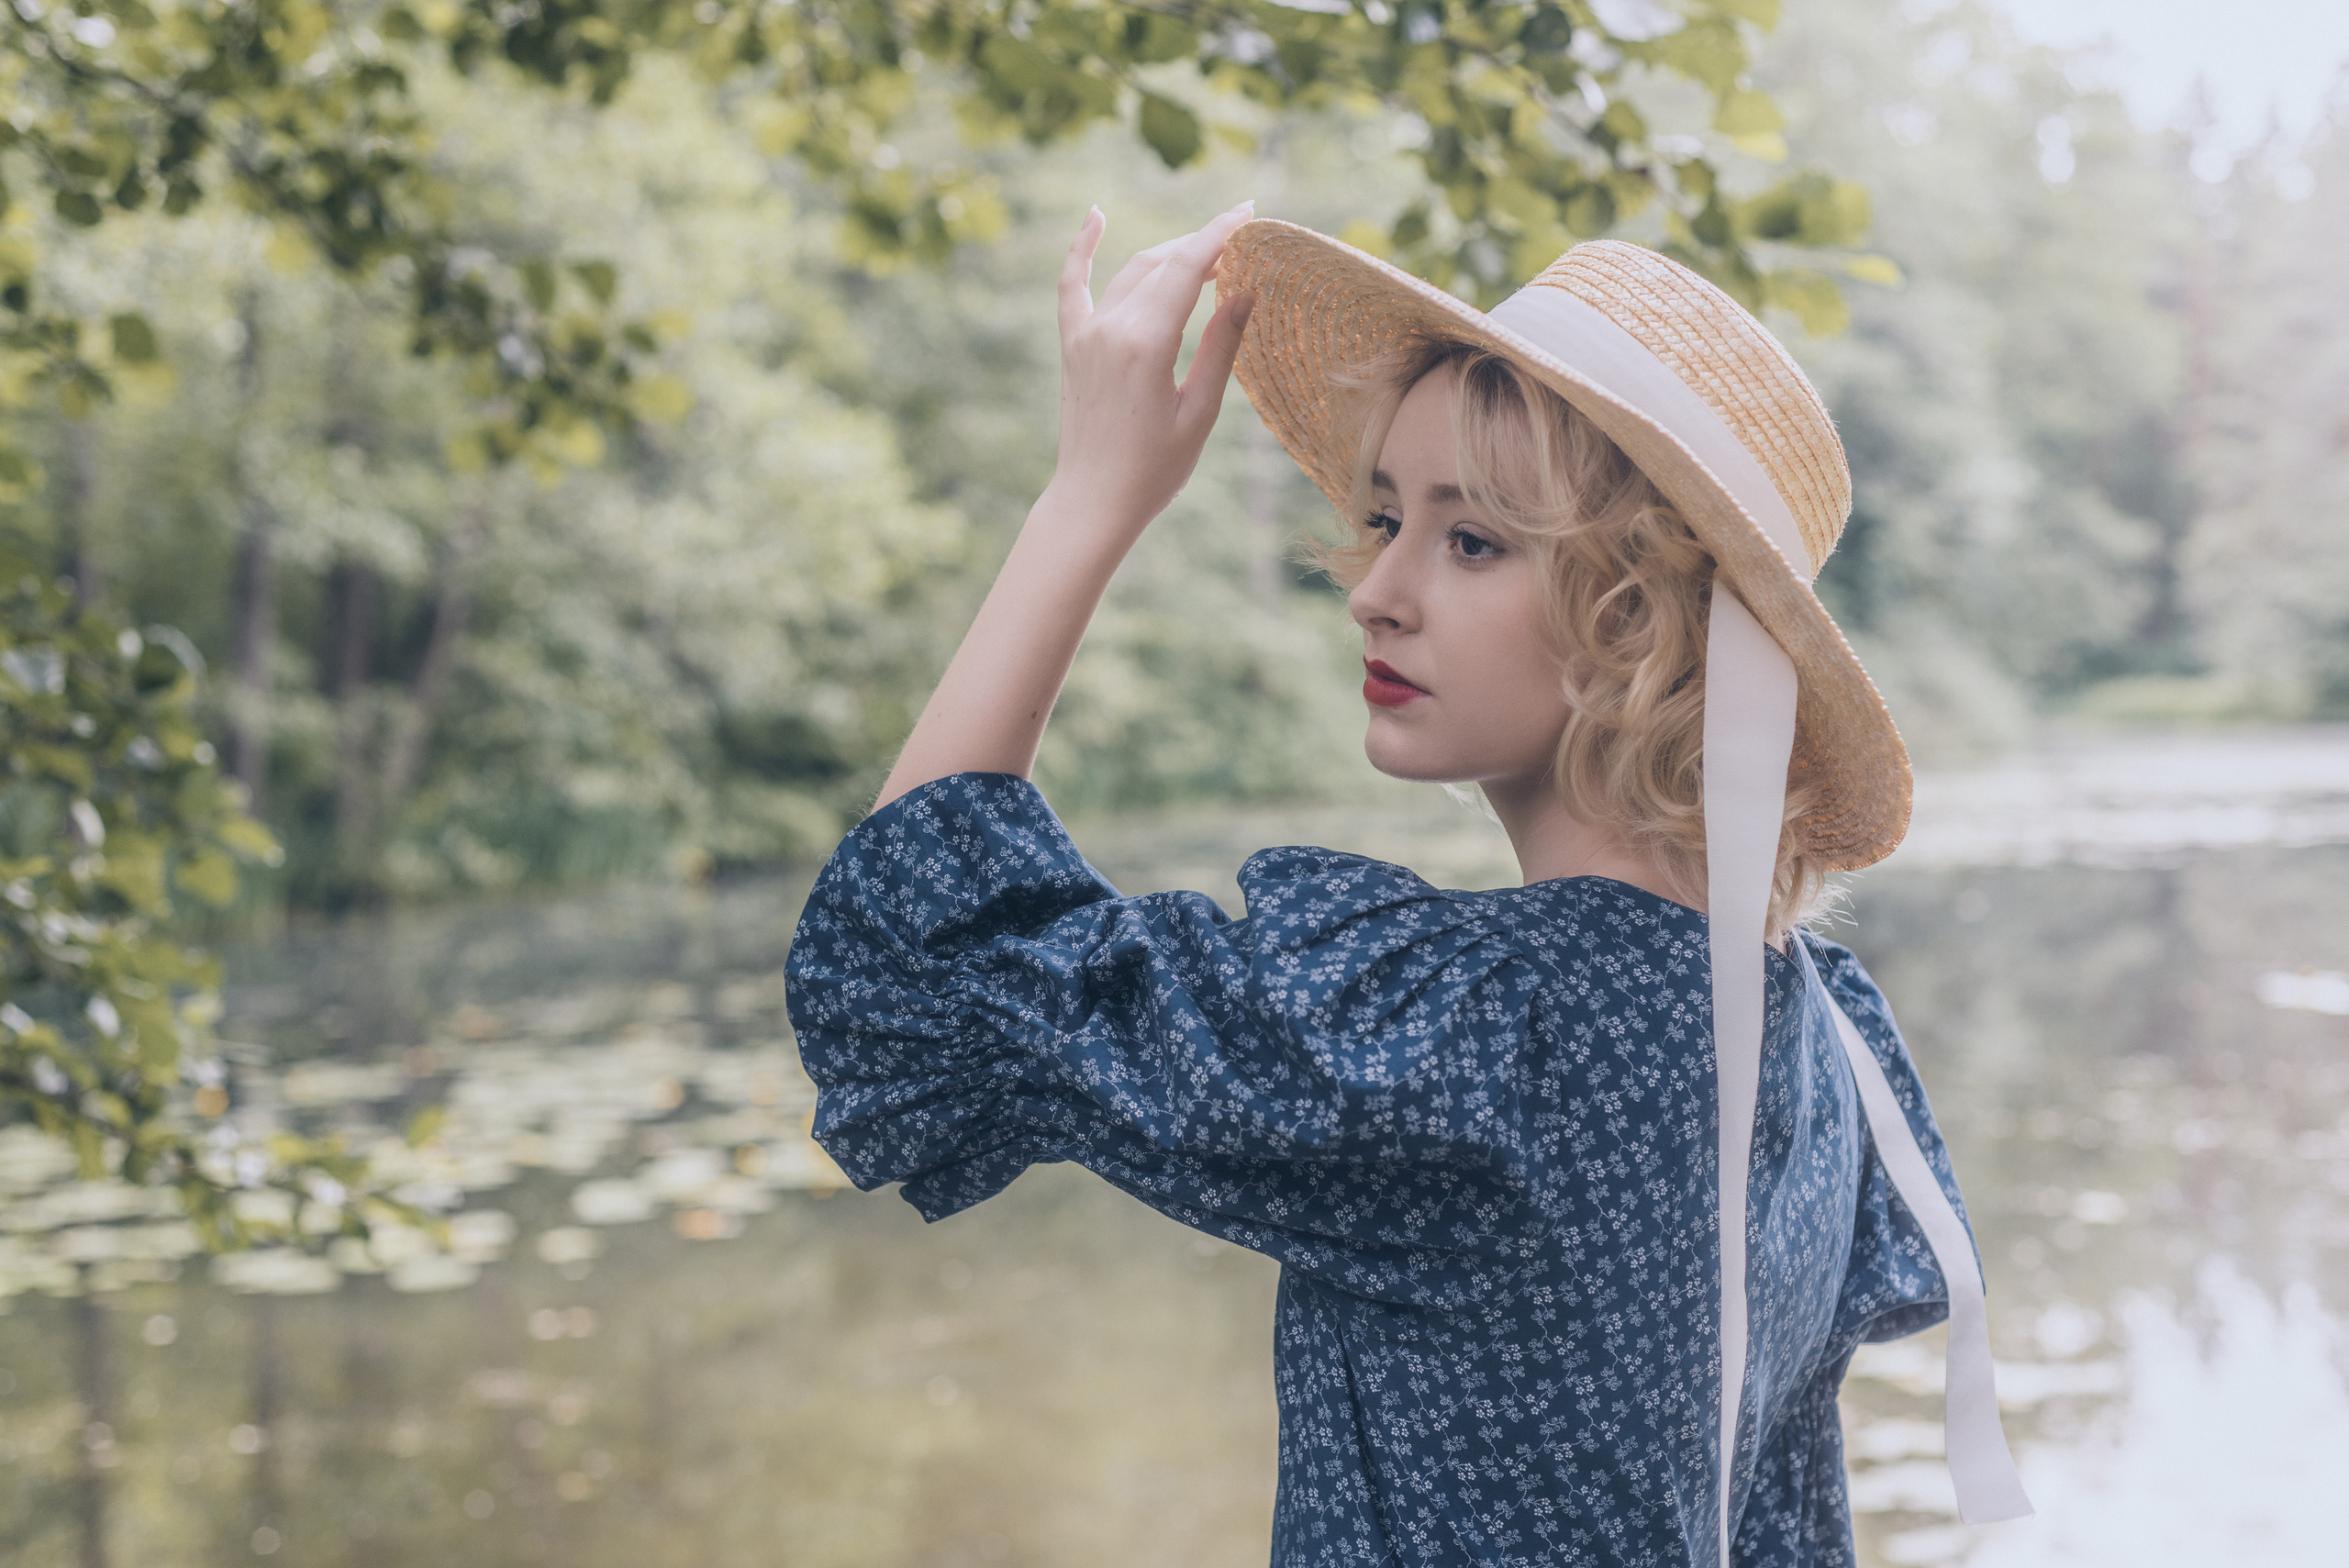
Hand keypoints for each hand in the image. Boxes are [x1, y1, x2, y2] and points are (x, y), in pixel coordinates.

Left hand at [1046, 201, 1256, 533]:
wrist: (1093, 502)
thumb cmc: (1153, 470)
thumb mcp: (1199, 412)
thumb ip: (1221, 349)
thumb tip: (1245, 292)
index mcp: (1146, 344)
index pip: (1187, 268)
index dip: (1220, 234)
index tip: (1249, 212)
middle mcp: (1111, 329)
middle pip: (1163, 264)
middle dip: (1203, 244)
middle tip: (1242, 241)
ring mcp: (1086, 335)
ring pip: (1132, 273)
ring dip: (1169, 255)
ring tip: (1208, 254)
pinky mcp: (1072, 346)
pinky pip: (1073, 285)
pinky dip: (1082, 249)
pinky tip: (1095, 216)